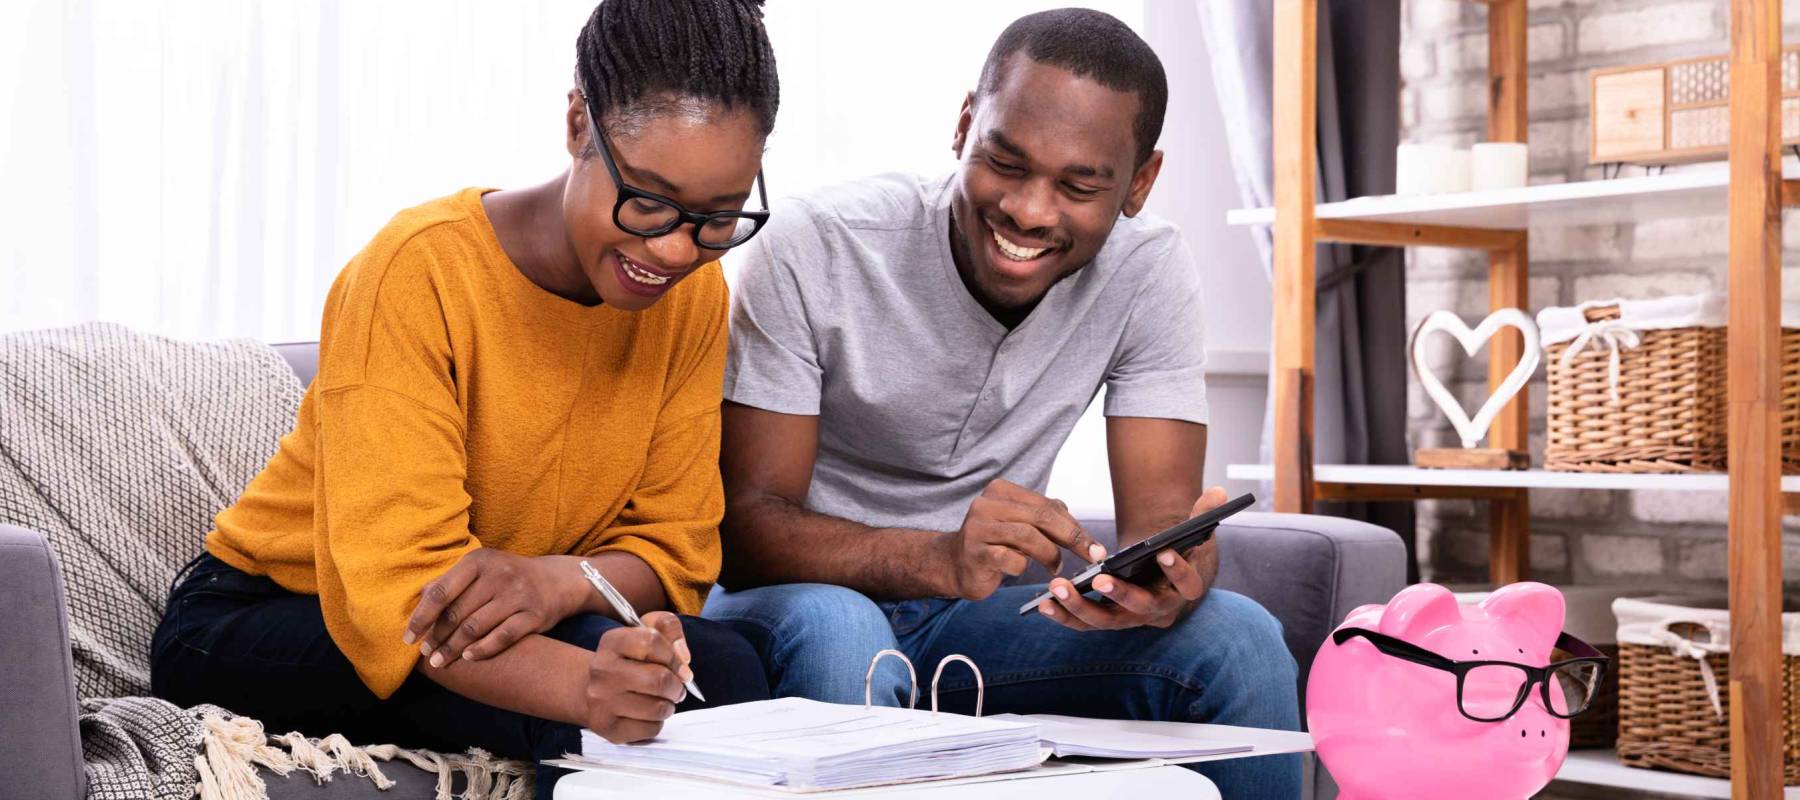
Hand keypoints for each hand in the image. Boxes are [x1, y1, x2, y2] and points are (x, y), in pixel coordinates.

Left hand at [405, 548, 576, 666]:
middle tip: (426, 653)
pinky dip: (483, 649)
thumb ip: (451, 581)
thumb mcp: (481, 569)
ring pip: (475, 627)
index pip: (441, 591)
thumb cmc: (507, 577)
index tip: (409, 638)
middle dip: (437, 637)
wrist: (556, 581)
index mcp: (478, 561)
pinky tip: (469, 658)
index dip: (422, 617)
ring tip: (440, 661)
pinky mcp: (534, 614)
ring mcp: (518, 594)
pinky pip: (503, 637)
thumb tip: (418, 598)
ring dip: (454, 648)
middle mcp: (498, 574)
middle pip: (456, 613)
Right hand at [585, 611, 692, 743]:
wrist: (595, 691)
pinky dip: (658, 723)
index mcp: (612, 642)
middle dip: (677, 686)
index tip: (680, 666)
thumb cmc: (630, 661)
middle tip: (675, 688)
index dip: (674, 656)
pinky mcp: (608, 727)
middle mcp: (602, 670)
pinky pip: (651, 729)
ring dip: (669, 705)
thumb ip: (669, 628)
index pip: (652, 641)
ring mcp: (602, 701)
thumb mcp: (646, 631)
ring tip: (662, 700)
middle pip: (659, 679)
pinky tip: (648, 715)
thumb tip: (684, 658)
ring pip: (658, 708)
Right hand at [940, 479, 1107, 600]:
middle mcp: (987, 504)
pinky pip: (1011, 559)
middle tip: (1091, 556)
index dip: (1075, 527)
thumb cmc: (994, 544)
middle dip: (1072, 538)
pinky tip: (1020, 569)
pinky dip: (1023, 566)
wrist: (954, 564)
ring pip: (1029, 536)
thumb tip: (1078, 526)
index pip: (1048, 505)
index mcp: (1001, 491)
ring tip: (1054, 567)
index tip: (1095, 547)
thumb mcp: (1020, 524)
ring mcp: (978, 527)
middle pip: (1042, 517)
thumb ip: (1045, 517)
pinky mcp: (975, 552)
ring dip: (1050, 555)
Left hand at [1035, 486, 1226, 630]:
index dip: (1179, 571)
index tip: (1165, 553)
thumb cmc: (1177, 551)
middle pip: (1140, 609)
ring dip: (1081, 608)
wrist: (1161, 574)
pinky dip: (1064, 616)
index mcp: (1184, 589)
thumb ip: (1204, 513)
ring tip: (1057, 589)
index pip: (1188, 585)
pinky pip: (1084, 623)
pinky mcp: (1107, 620)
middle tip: (1101, 579)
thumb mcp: (1195, 533)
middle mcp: (1158, 609)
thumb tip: (1220, 494)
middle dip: (1120, 595)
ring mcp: (1131, 618)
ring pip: (1106, 621)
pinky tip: (1043, 604)